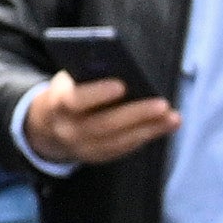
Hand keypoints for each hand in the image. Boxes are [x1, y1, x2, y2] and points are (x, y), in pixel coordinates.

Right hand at [19, 72, 176, 168]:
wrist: (49, 126)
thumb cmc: (69, 91)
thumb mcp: (70, 78)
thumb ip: (89, 74)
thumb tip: (121, 65)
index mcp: (58, 104)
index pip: (76, 100)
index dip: (97, 93)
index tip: (121, 85)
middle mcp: (68, 130)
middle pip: (104, 125)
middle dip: (135, 114)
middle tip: (162, 104)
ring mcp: (83, 148)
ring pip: (118, 141)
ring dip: (149, 129)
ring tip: (173, 117)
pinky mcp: (97, 157)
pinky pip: (124, 148)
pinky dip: (146, 136)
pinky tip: (165, 125)